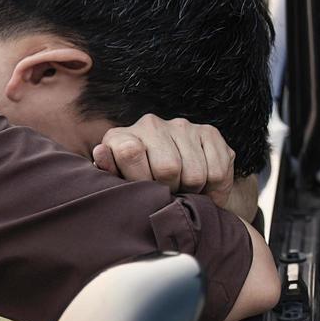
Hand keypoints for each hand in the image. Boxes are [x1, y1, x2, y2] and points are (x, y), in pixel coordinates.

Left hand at [93, 115, 242, 209]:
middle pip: (169, 168)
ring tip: (185, 191)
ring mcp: (182, 126)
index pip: (130, 152)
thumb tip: (101, 153)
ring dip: (193, 191)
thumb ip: (109, 173)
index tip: (145, 192)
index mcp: (122, 137)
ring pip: (195, 173)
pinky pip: (218, 170)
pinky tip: (203, 187)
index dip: (141, 180)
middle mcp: (151, 125)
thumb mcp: (119, 185)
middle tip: (169, 195)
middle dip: (171, 190)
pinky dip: (214, 189)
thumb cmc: (140, 187)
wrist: (176, 180)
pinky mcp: (209, 132)